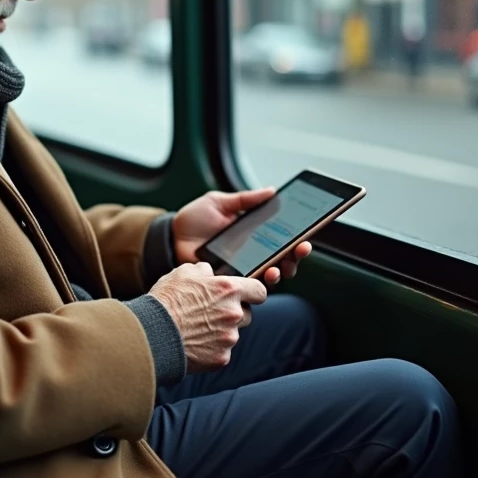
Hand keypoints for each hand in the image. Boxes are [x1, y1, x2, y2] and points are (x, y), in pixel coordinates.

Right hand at [148, 262, 267, 372]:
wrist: (152, 334)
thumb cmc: (166, 300)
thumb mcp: (183, 272)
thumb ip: (204, 270)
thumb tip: (210, 273)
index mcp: (228, 289)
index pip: (259, 291)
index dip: (253, 293)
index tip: (247, 296)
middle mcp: (234, 313)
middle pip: (246, 314)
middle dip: (232, 314)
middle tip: (209, 314)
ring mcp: (229, 338)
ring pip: (232, 334)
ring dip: (220, 332)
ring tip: (195, 329)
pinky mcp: (222, 358)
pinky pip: (221, 352)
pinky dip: (210, 349)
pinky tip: (193, 343)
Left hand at [172, 189, 314, 284]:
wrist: (171, 237)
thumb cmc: (195, 219)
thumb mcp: (219, 202)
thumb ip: (244, 199)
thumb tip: (272, 190)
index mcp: (254, 234)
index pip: (282, 239)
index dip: (297, 239)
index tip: (306, 237)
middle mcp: (252, 254)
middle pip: (282, 260)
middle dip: (295, 257)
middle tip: (299, 251)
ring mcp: (241, 269)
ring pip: (268, 276)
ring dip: (279, 273)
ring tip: (278, 268)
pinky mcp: (228, 282)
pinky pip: (247, 288)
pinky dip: (257, 285)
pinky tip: (261, 278)